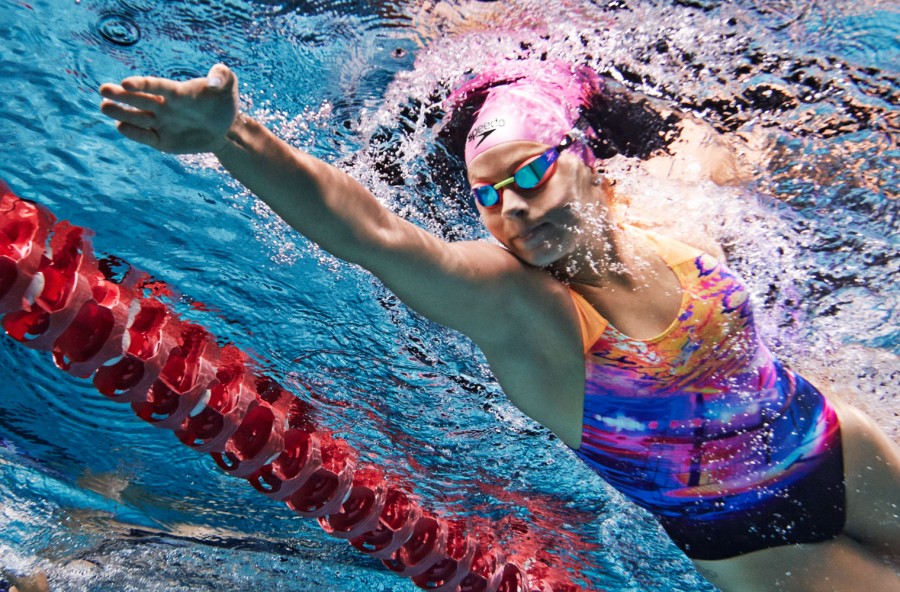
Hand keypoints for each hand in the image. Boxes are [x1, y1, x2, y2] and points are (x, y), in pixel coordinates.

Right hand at [99, 63, 238, 154]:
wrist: (228, 129)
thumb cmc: (224, 102)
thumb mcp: (229, 84)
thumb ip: (222, 76)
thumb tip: (213, 81)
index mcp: (177, 92)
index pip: (156, 86)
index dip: (142, 84)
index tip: (126, 83)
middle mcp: (165, 107)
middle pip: (140, 100)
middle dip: (121, 96)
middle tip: (103, 90)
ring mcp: (162, 124)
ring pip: (137, 118)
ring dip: (121, 112)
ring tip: (104, 106)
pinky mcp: (163, 141)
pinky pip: (146, 137)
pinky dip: (134, 133)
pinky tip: (121, 126)